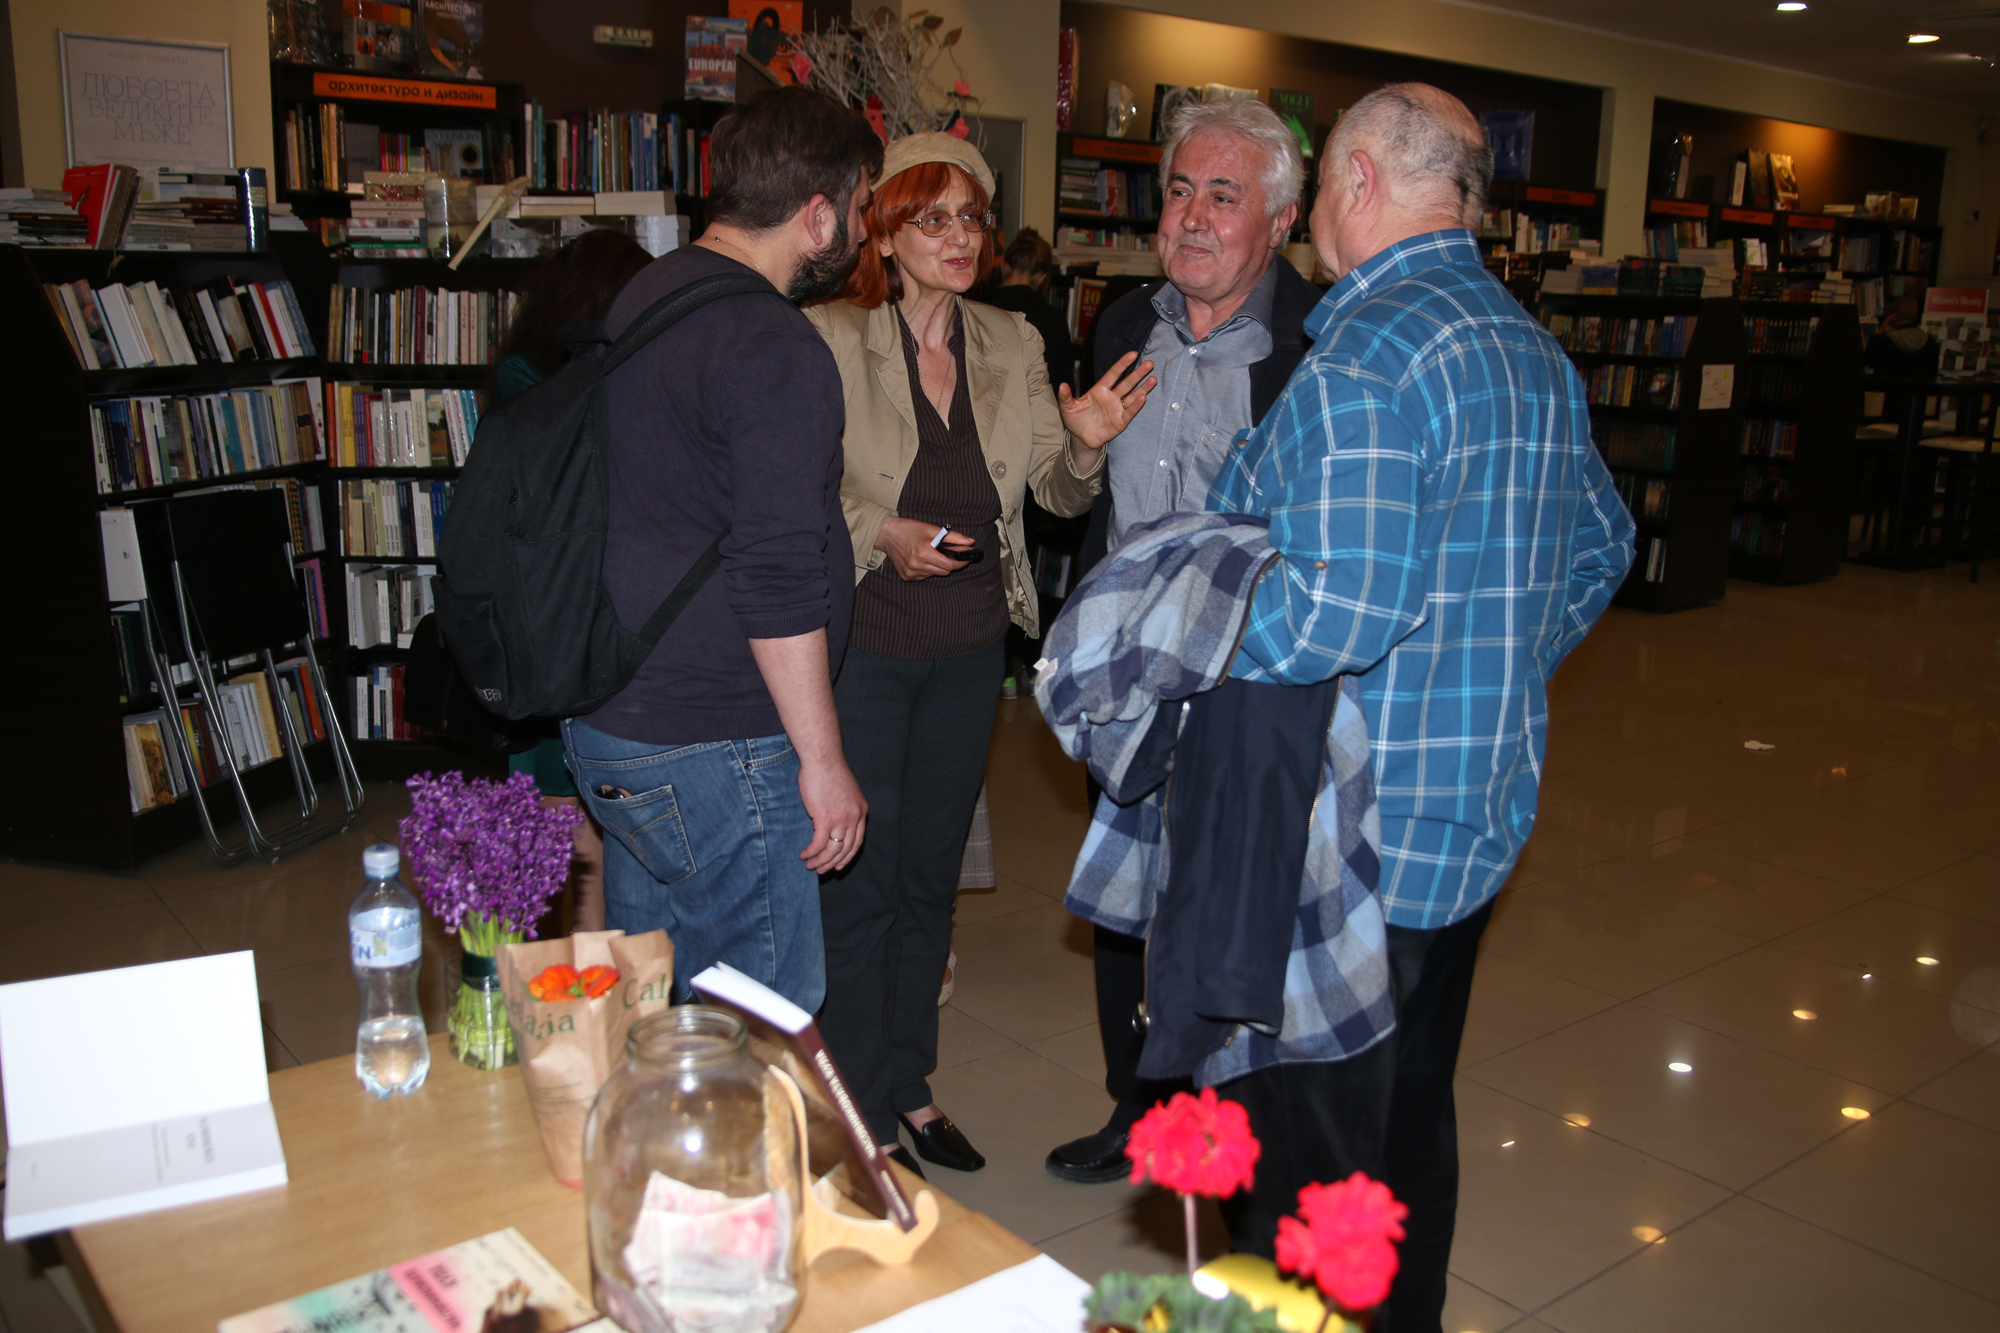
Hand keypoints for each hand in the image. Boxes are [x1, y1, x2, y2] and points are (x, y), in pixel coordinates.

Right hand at [798, 758, 866, 873]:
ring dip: (820, 861)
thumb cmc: (829, 771)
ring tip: (810, 865)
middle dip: (832, 863)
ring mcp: (841, 819)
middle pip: (845, 850)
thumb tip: (833, 822)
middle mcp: (854, 817)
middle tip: (821, 870)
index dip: (847, 857)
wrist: (822, 759)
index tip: (838, 865)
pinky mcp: (825, 818)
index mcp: (861, 811)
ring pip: (832, 850)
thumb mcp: (845, 791)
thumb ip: (843, 807)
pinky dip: (811, 852)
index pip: (857, 842)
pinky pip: (818, 843)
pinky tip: (803, 854)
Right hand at [876, 516, 975, 581]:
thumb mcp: (932, 529)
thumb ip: (954, 537)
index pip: (950, 565)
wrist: (887, 534)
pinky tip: (922, 559)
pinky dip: (928, 569)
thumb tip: (971, 542)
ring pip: (935, 574)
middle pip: (944, 571)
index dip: (961, 562)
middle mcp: (917, 565)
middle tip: (950, 554)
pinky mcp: (907, 576)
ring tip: (932, 554)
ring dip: (938, 566)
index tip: (968, 558)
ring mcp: (911, 573)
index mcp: (924, 552)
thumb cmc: (910, 529)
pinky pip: (925, 576)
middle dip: (950, 563)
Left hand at [1057, 351, 1156, 450]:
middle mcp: (1111, 397)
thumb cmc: (1076, 420)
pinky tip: (1143, 397)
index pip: (1113, 374)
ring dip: (1143, 388)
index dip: (1122, 364)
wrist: (1081, 438)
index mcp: (1100, 390)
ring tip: (1153, 379)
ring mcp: (1117, 409)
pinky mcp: (1120, 421)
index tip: (1133, 354)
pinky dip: (1136, 405)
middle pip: (1127, 383)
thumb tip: (1061, 385)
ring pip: (1132, 395)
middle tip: (1149, 363)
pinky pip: (1130, 412)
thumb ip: (1066, 397)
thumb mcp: (1067, 408)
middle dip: (1138, 373)